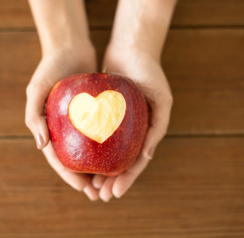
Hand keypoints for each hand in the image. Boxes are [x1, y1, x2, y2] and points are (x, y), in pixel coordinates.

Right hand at [25, 43, 100, 200]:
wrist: (69, 46)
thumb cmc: (51, 65)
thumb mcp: (37, 87)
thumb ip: (34, 115)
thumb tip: (41, 146)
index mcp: (48, 128)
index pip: (58, 159)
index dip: (70, 176)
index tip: (84, 188)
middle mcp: (64, 128)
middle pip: (75, 160)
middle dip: (86, 179)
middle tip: (100, 193)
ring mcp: (79, 122)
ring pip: (89, 151)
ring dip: (98, 168)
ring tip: (112, 180)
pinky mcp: (93, 113)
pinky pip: (101, 134)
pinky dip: (107, 147)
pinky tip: (120, 156)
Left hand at [92, 45, 172, 201]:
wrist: (131, 48)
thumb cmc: (149, 72)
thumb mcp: (162, 100)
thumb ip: (158, 128)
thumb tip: (147, 157)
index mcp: (147, 132)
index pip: (137, 163)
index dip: (127, 180)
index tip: (115, 194)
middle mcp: (132, 131)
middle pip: (121, 162)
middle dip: (112, 181)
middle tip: (99, 196)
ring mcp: (118, 124)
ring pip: (108, 153)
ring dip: (100, 171)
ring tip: (90, 185)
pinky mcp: (104, 114)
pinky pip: (97, 136)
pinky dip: (91, 150)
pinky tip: (81, 160)